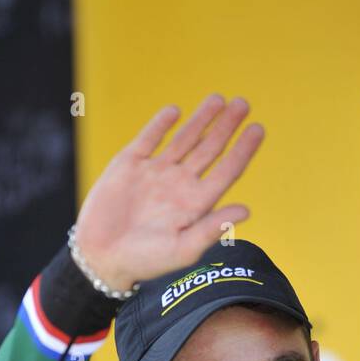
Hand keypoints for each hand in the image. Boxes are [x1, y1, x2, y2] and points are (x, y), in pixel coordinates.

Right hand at [72, 94, 264, 291]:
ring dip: (201, 119)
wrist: (101, 256)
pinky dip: (161, 124)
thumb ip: (212, 228)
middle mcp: (179, 184)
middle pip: (209, 149)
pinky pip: (148, 138)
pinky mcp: (129, 164)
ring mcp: (155, 172)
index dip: (243, 150)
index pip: (226, 171)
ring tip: (219, 99)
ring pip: (184, 139)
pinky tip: (175, 111)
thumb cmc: (145, 261)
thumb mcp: (182, 250)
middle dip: (226, 126)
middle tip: (243, 104)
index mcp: (196, 203)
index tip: (258, 129)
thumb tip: (247, 211)